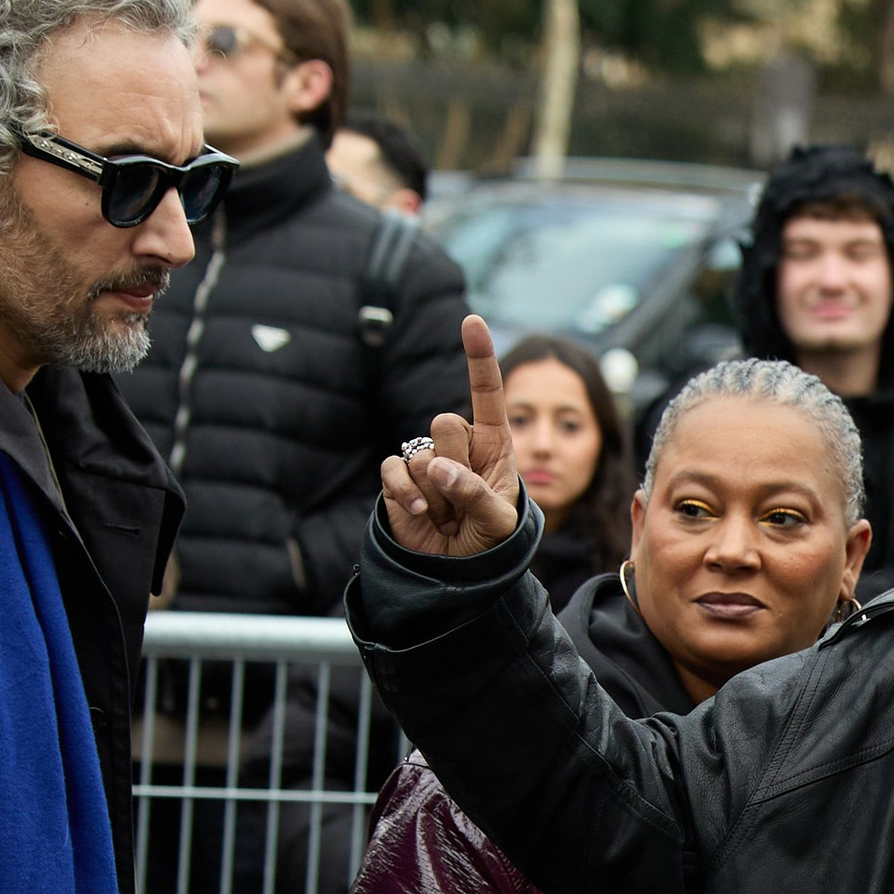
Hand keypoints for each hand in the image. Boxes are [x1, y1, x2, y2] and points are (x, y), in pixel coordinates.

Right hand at [379, 316, 521, 556]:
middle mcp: (458, 445)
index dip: (478, 356)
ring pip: (420, 454)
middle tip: (464, 498)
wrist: (461, 573)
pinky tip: (421, 514)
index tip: (471, 320)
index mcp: (492, 443)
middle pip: (445, 423)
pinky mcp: (399, 479)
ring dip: (436, 493)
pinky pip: (395, 470)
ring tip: (449, 516)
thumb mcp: (499, 521)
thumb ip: (475, 492)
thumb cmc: (491, 541)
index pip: (486, 392)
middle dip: (456, 464)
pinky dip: (405, 494)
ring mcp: (425, 460)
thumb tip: (437, 468)